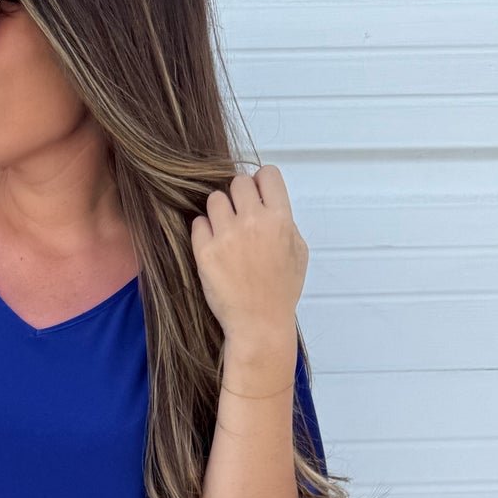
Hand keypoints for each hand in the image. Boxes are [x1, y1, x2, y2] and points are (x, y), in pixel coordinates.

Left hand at [190, 164, 307, 356]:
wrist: (259, 323)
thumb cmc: (280, 291)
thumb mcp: (299, 252)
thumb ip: (285, 221)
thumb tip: (269, 202)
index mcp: (280, 219)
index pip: (267, 174)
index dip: (261, 183)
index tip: (258, 195)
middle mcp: (253, 222)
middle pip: (238, 182)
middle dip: (239, 196)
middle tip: (240, 216)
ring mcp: (227, 236)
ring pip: (215, 199)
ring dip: (219, 212)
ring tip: (225, 232)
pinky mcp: (205, 252)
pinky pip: (198, 223)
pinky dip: (204, 231)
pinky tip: (214, 246)